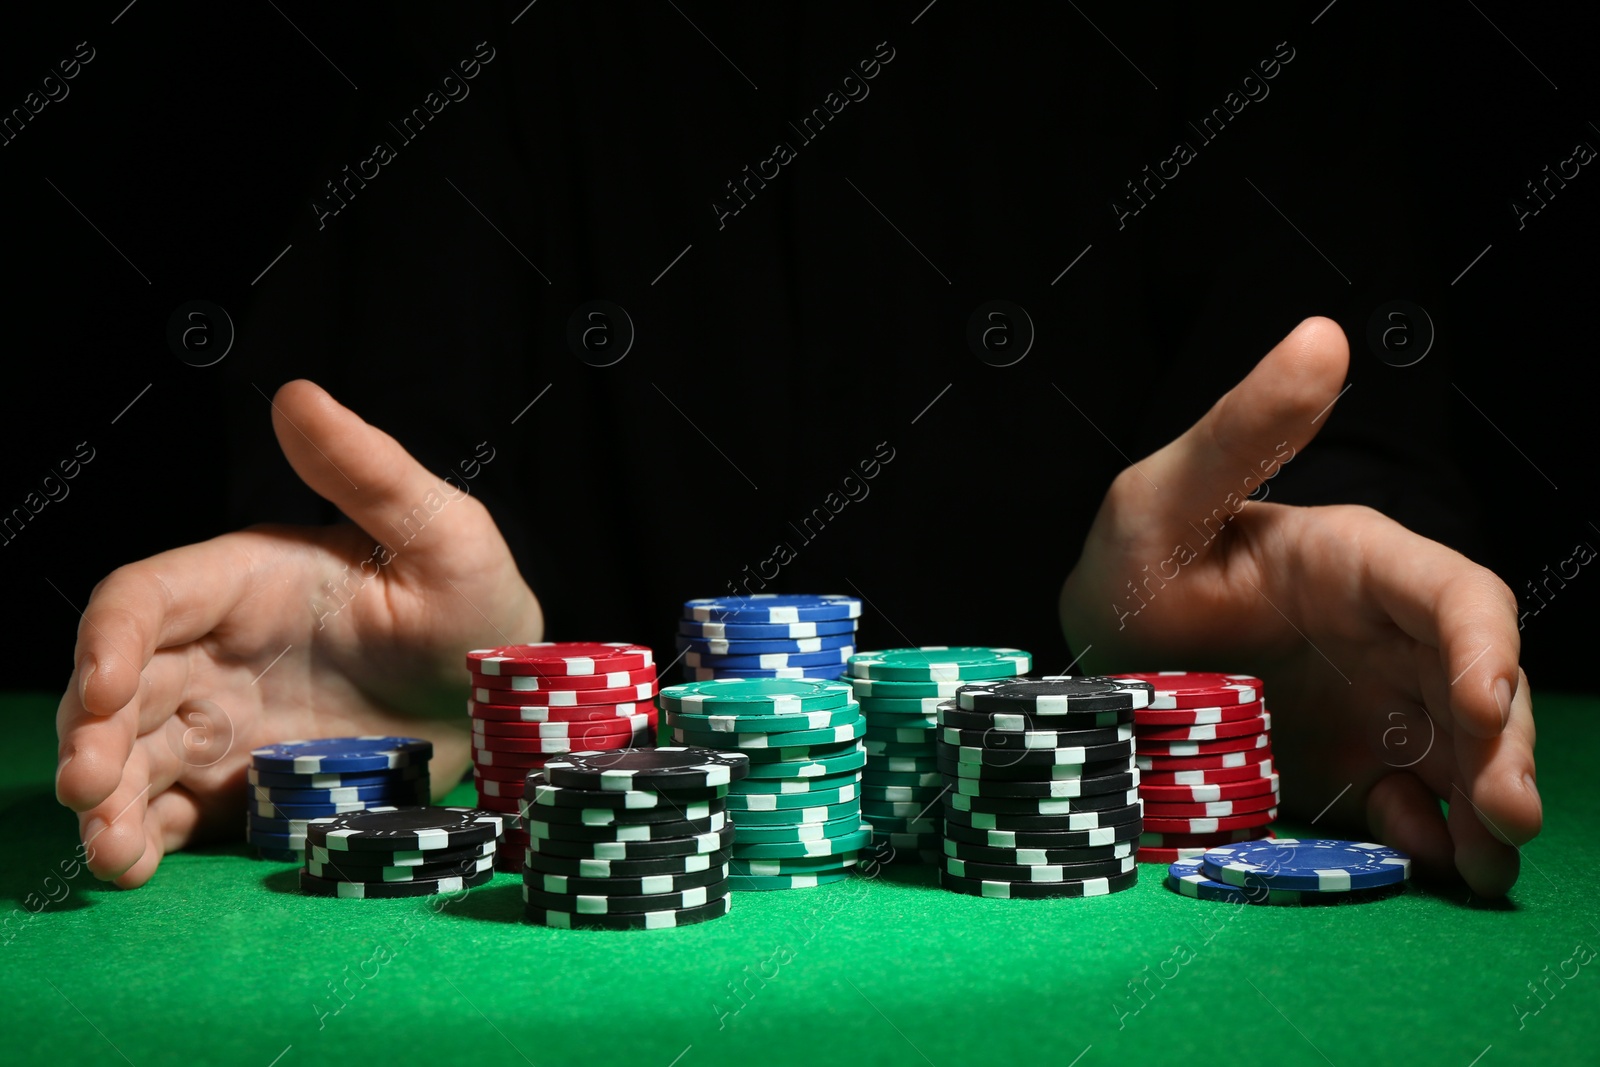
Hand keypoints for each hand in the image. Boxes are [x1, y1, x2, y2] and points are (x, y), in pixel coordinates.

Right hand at [56, 380, 541, 887]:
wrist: (509, 705)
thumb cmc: (477, 605)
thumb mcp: (444, 534)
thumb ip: (370, 473)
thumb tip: (299, 394)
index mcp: (248, 580)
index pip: (147, 599)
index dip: (109, 640)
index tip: (106, 689)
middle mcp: (218, 651)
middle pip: (119, 685)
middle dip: (91, 733)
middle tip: (88, 786)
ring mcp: (226, 722)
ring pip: (133, 754)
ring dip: (104, 798)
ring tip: (109, 848)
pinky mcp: (244, 785)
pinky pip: (173, 809)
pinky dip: (142, 837)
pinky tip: (133, 864)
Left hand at [1060, 317, 1539, 897]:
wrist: (1094, 650)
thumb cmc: (1132, 559)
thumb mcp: (1164, 495)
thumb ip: (1244, 430)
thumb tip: (1322, 333)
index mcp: (1356, 562)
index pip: (1454, 594)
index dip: (1485, 646)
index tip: (1486, 705)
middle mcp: (1384, 635)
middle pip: (1479, 684)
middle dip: (1505, 748)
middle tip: (1505, 822)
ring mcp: (1371, 704)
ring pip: (1462, 750)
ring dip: (1484, 807)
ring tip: (1483, 870)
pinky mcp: (1347, 763)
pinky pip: (1406, 800)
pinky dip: (1423, 833)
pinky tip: (1415, 857)